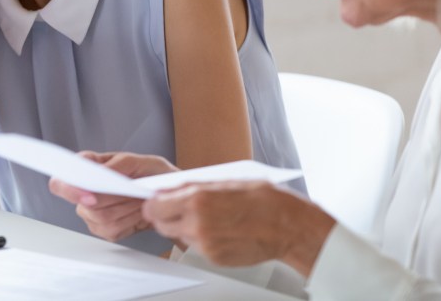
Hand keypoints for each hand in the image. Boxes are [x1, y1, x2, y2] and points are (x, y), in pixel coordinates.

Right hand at [49, 152, 177, 241]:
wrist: (169, 196)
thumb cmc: (154, 175)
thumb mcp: (142, 162)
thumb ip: (120, 165)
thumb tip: (101, 173)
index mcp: (88, 167)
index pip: (61, 181)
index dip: (69, 189)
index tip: (90, 194)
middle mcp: (85, 191)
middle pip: (84, 204)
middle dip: (114, 199)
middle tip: (133, 191)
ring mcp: (92, 212)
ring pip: (99, 218)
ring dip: (125, 210)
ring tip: (139, 200)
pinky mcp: (104, 229)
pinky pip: (111, 231)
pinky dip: (130, 222)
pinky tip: (138, 213)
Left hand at [141, 181, 334, 275]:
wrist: (287, 226)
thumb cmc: (263, 199)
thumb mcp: (223, 181)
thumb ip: (193, 187)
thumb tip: (171, 189)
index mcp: (198, 199)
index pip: (154, 206)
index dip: (153, 203)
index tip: (156, 200)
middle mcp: (197, 222)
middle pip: (160, 223)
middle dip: (164, 215)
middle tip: (175, 209)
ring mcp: (205, 243)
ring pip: (177, 235)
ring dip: (183, 227)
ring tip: (205, 217)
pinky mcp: (214, 258)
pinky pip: (195, 247)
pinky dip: (200, 238)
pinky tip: (217, 229)